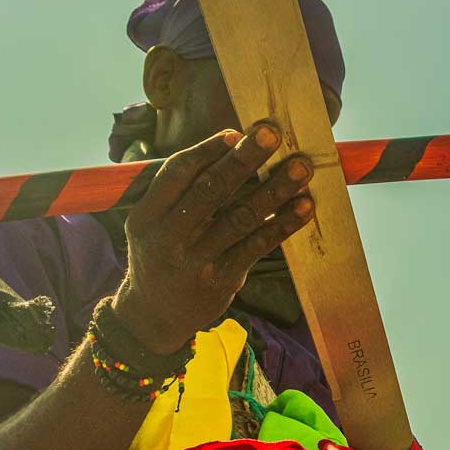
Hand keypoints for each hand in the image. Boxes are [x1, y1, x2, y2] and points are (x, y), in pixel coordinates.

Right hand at [114, 123, 313, 353]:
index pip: (176, 174)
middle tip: (271, 133)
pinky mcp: (222, 281)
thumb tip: (229, 145)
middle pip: (210, 191)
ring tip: (301, 168)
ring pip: (240, 218)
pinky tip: (304, 207)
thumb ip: (178, 191)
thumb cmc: (159, 254)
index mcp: (146, 217)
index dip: (207, 151)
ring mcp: (196, 262)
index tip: (235, 133)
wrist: (152, 316)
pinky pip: (257, 247)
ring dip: (274, 190)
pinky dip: (281, 225)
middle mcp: (168, 238)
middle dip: (243, 159)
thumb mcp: (150, 224)